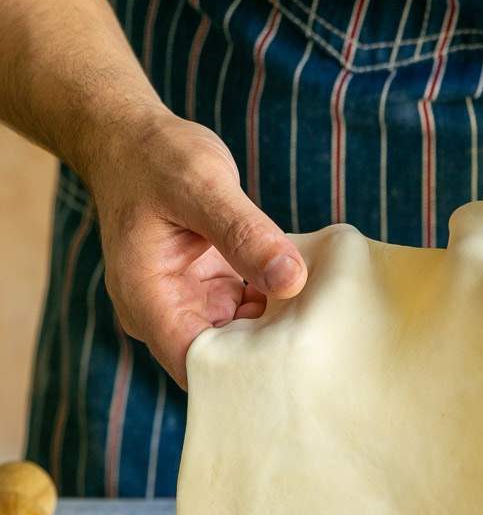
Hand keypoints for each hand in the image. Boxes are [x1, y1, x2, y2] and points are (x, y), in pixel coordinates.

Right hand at [87, 111, 306, 386]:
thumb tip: (292, 280)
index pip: (196, 367)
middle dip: (266, 358)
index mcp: (147, 301)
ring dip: (274, 335)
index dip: (243, 374)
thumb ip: (245, 233)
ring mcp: (186, 306)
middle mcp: (163, 314)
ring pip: (237, 344)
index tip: (292, 365)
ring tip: (318, 320)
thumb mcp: (202, 185)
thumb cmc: (156, 157)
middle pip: (220, 363)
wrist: (131, 139)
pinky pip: (245, 317)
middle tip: (319, 344)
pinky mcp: (207, 294)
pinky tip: (303, 298)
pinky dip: (272, 311)